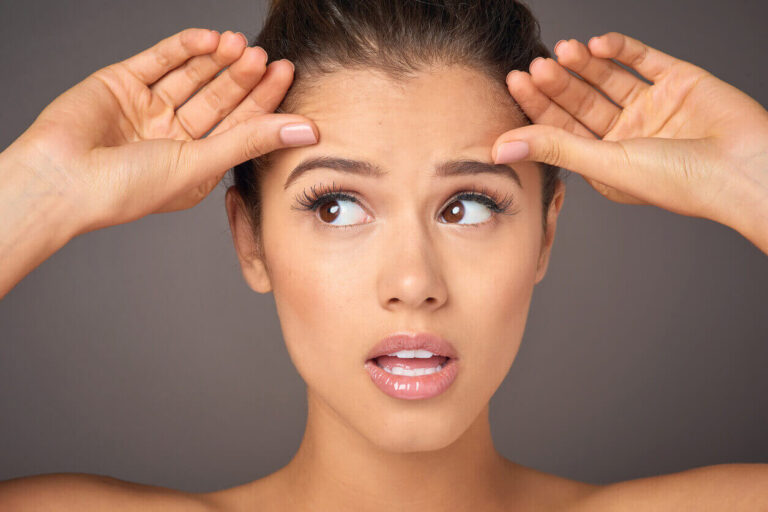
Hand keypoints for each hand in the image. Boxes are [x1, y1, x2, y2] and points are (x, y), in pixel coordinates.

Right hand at [4, 28, 317, 233]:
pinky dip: (185, 47)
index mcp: (195, 163)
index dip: (263, 100)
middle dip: (242, 76)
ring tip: (239, 43)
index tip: (286, 73)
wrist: (61, 179)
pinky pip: (160, 60)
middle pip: (219, 99)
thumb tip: (308, 130)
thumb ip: (252, 142)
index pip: (239, 126)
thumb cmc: (127, 188)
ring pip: (192, 76)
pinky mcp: (122, 84)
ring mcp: (148, 109)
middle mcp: (174, 136)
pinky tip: (209, 38)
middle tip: (263, 56)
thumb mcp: (200, 164)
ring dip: (216, 59)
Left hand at [492, 31, 767, 230]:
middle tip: (535, 64)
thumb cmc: (679, 180)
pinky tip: (596, 43)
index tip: (514, 81)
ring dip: (583, 63)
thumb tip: (500, 146)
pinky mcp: (678, 82)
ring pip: (606, 78)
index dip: (537, 105)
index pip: (561, 129)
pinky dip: (618, 48)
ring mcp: (651, 108)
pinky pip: (641, 58)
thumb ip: (554, 149)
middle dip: (556, 83)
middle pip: (580, 102)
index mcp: (605, 161)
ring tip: (562, 50)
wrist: (745, 167)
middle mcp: (625, 135)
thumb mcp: (606, 164)